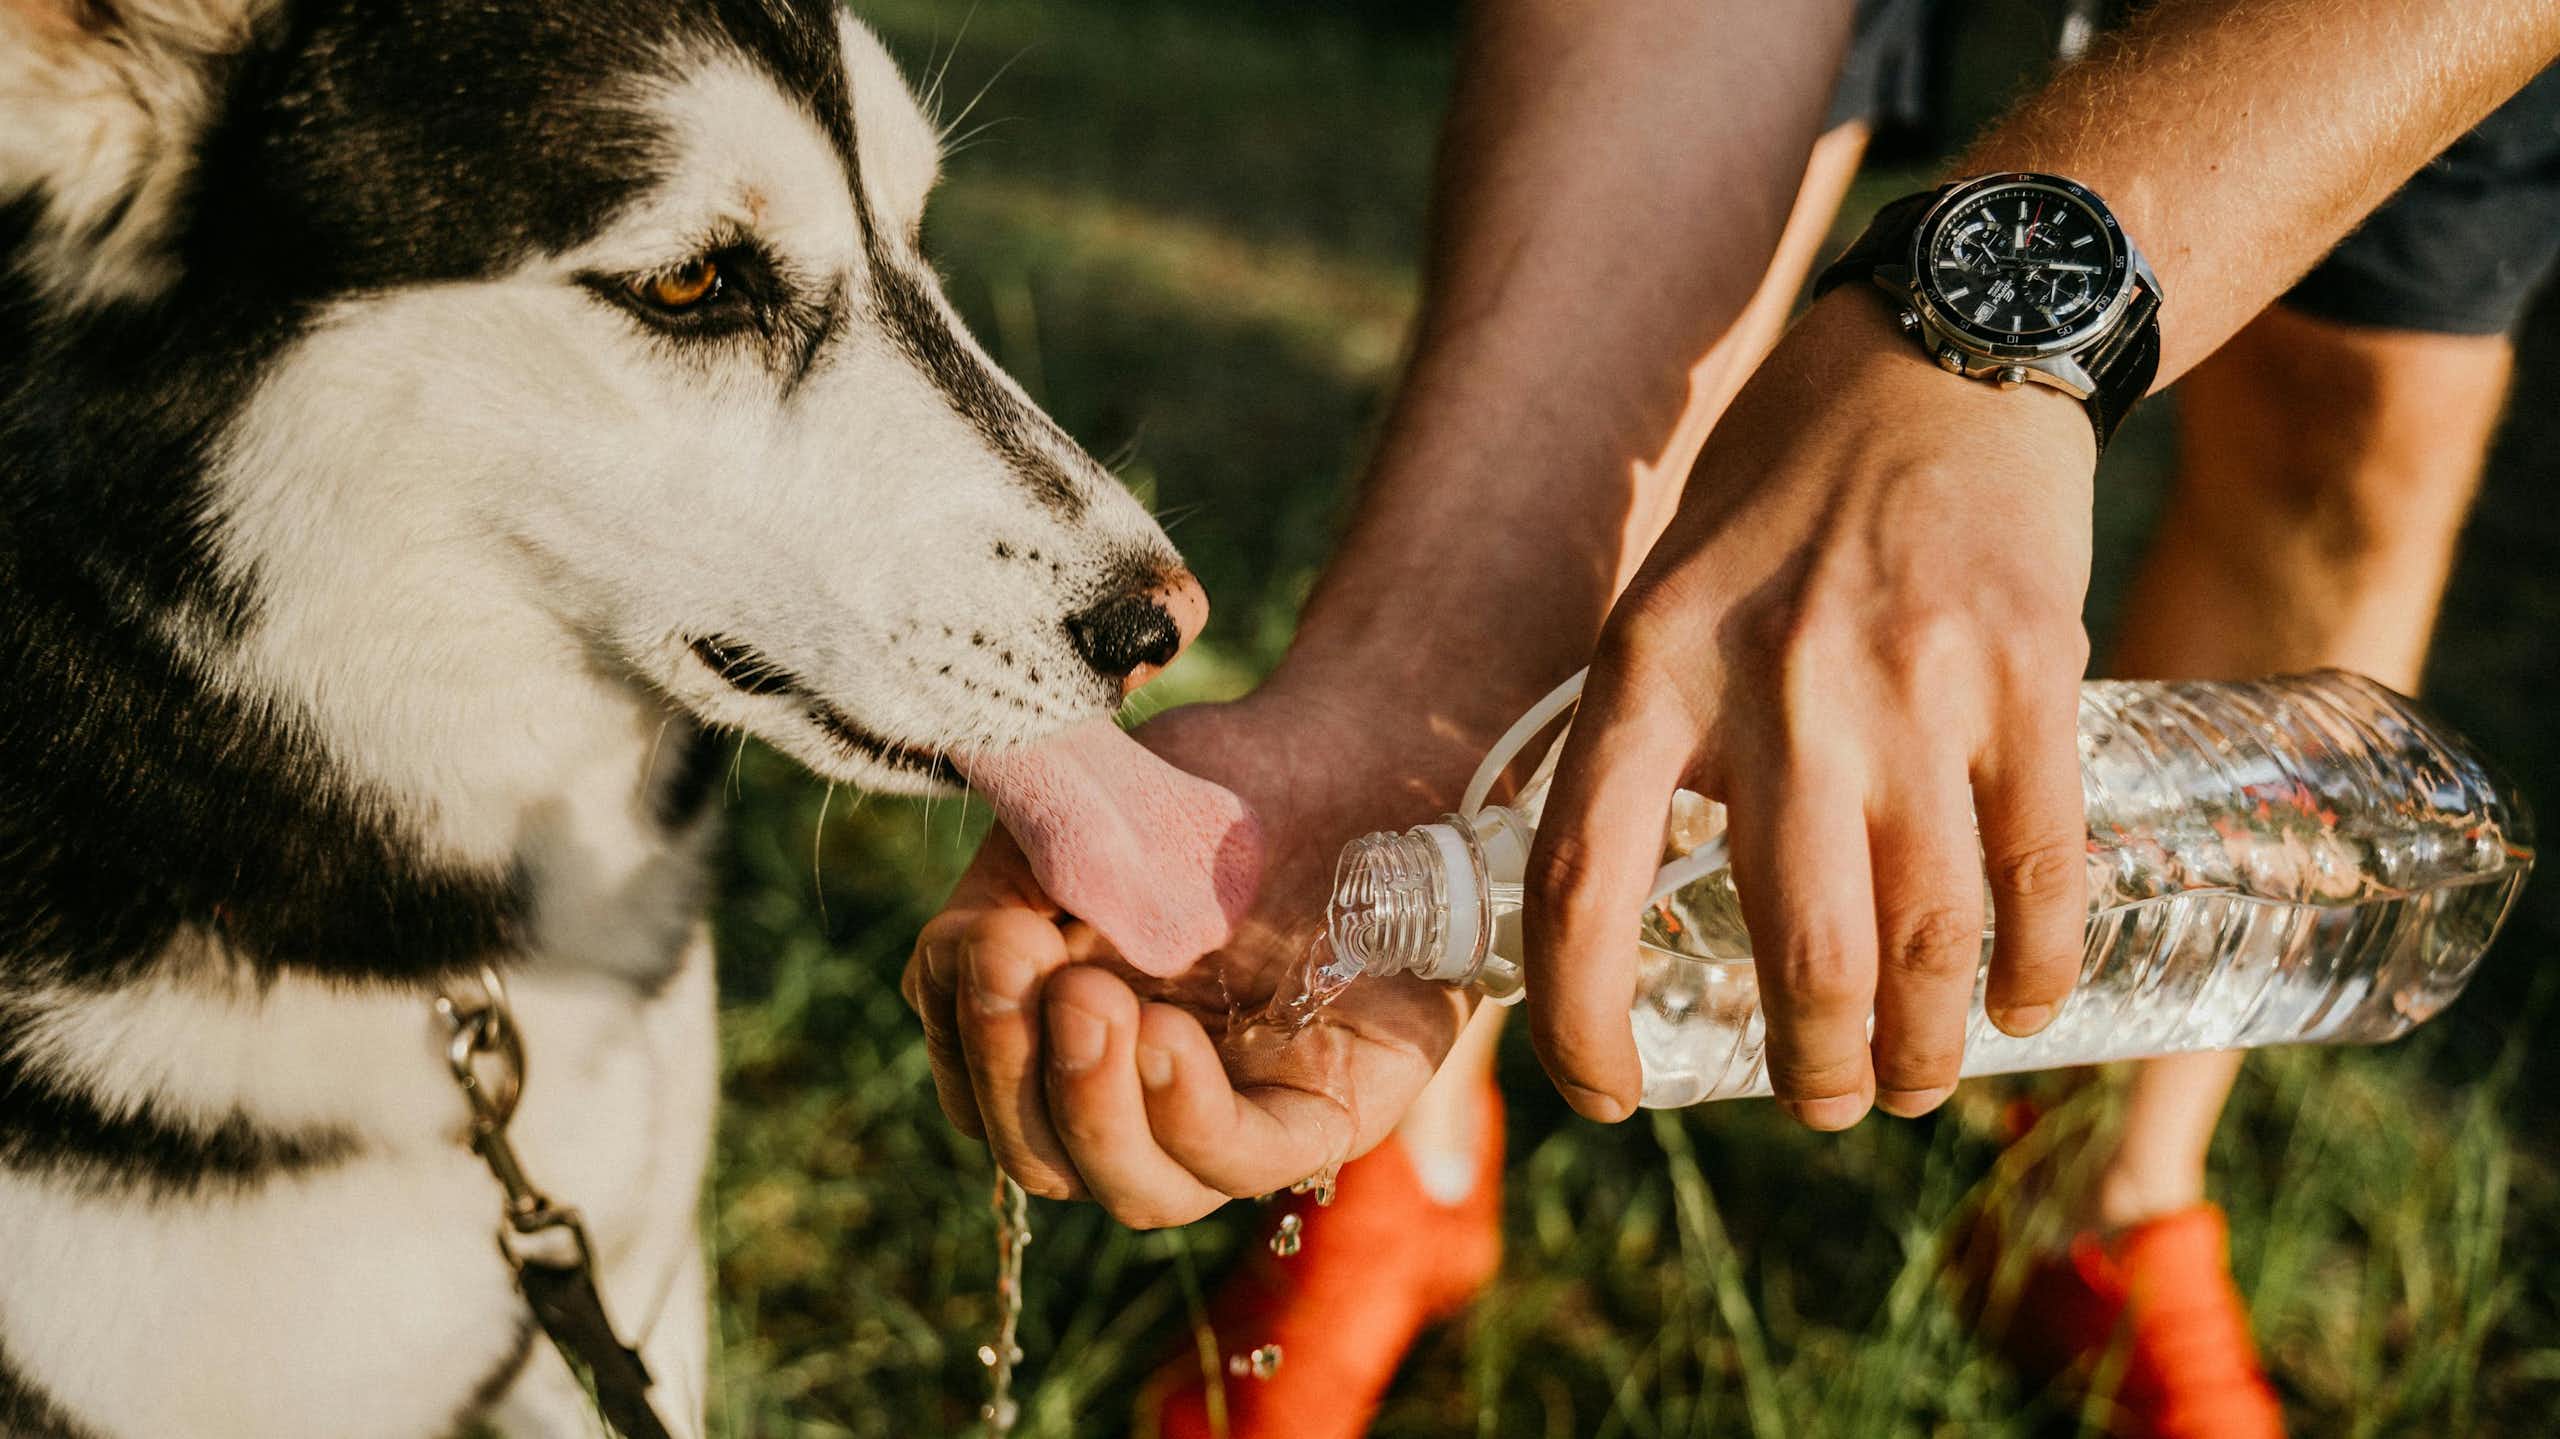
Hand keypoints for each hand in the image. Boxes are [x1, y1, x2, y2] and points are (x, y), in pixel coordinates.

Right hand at [902, 683, 1486, 1227]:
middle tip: (1018, 961)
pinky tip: (1163, 1039)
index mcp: (1069, 1030)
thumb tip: (960, 952)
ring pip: (1134, 1187)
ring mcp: (1232, 1114)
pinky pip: (1243, 1163)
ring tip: (1094, 1003)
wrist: (1360, 754)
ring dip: (1091, 1105)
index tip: (978, 939)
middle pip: (1041, 1152)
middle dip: (1012, 1069)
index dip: (964, 1032)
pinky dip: (1186, 1115)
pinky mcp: (1322, 1114)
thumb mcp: (1090, 816)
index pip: (982, 1087)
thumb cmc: (1217, 788)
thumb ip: (1013, 879)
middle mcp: (1143, 1091)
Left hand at [1523, 291, 2095, 1128]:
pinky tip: (2019, 1007)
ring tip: (1911, 1083)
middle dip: (1812, 1072)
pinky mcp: (2030, 674)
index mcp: (1650, 670)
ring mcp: (1913, 687)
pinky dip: (2032, 969)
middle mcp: (1775, 690)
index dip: (1579, 1018)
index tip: (1604, 1089)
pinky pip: (2038, 869)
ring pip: (1925, 939)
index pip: (1583, 884)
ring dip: (1920, 1051)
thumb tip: (1636, 912)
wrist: (1939, 352)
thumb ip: (1649, 744)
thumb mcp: (1661, 600)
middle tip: (1821, 1102)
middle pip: (1799, 954)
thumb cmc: (1777, 494)